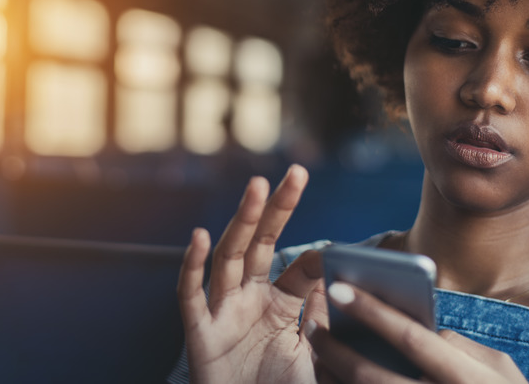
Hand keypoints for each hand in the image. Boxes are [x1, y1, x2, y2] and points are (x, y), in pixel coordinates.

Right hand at [177, 165, 326, 383]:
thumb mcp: (312, 356)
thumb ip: (322, 317)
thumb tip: (337, 278)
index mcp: (278, 305)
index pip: (299, 268)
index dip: (318, 258)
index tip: (338, 250)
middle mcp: (248, 300)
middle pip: (260, 244)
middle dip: (276, 209)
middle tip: (296, 173)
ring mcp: (222, 313)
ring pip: (229, 258)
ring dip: (243, 221)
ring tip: (258, 188)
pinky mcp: (200, 335)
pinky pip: (191, 296)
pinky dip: (192, 267)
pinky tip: (201, 236)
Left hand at [308, 282, 528, 383]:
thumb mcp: (502, 372)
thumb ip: (463, 346)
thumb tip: (424, 330)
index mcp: (465, 380)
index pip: (410, 338)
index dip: (370, 311)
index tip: (337, 287)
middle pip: (370, 376)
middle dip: (334, 348)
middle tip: (312, 323)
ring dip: (330, 376)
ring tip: (316, 350)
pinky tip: (331, 379)